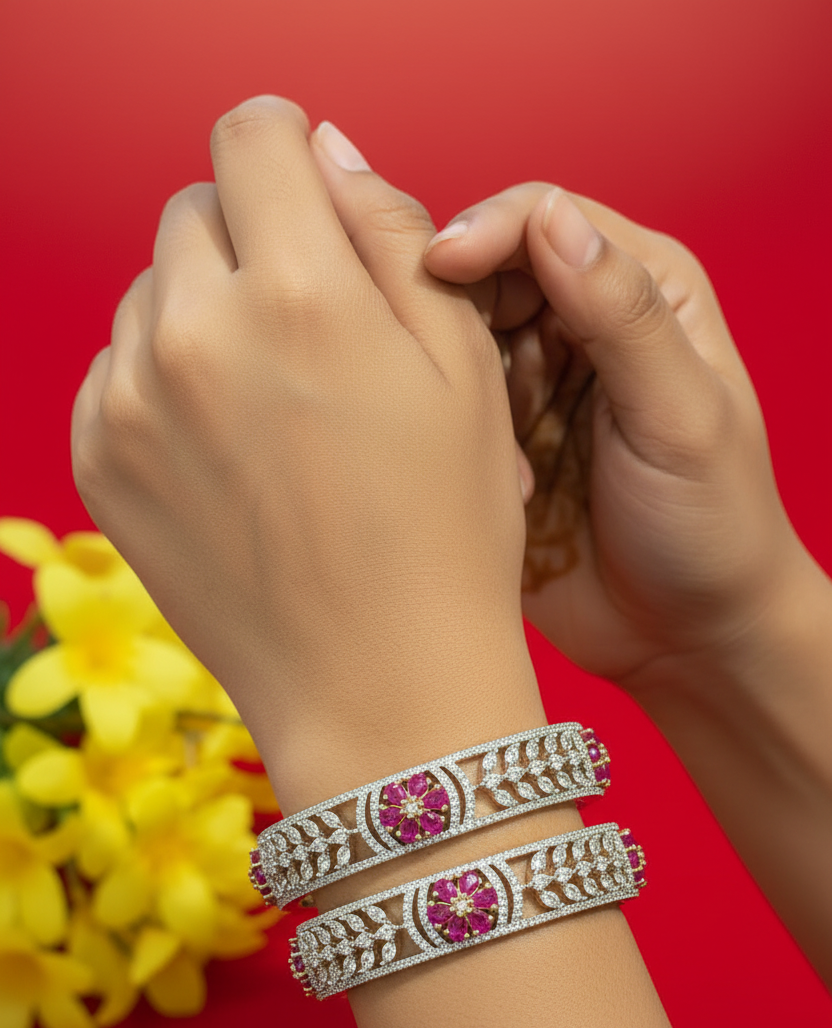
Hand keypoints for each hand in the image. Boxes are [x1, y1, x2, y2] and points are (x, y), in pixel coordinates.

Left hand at [70, 100, 543, 812]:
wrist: (377, 685)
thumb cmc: (444, 535)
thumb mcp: (464, 370)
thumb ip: (393, 236)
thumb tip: (326, 151)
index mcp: (302, 294)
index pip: (253, 135)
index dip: (290, 153)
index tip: (310, 199)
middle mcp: (196, 334)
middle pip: (194, 210)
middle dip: (251, 242)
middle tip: (311, 331)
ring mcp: (132, 402)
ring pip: (151, 291)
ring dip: (205, 314)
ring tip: (272, 405)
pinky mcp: (100, 461)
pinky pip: (115, 368)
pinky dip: (163, 382)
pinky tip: (228, 448)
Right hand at [424, 185, 806, 685]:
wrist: (686, 639)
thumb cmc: (714, 525)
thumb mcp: (681, 416)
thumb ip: (622, 313)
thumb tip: (552, 219)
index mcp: (638, 291)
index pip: (541, 221)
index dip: (483, 231)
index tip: (438, 265)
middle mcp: (576, 327)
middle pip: (480, 273)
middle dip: (444, 305)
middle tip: (423, 354)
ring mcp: (530, 388)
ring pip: (446, 343)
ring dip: (443, 381)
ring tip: (470, 437)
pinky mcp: (493, 447)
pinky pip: (439, 414)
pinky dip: (441, 436)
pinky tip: (475, 478)